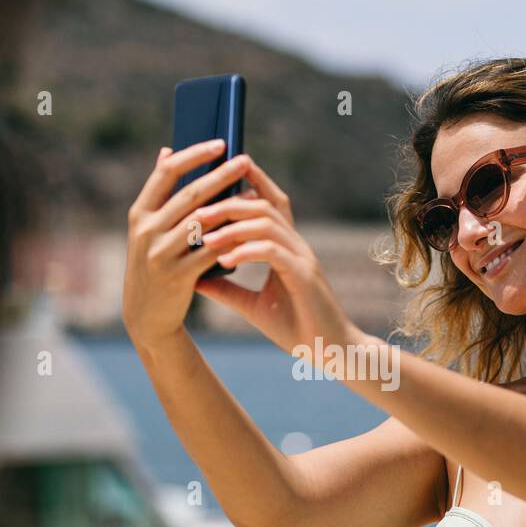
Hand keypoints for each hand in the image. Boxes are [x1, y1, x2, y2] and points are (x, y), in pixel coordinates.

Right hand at [123, 140, 250, 349]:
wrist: (146, 315)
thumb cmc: (154, 265)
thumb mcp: (148, 230)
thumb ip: (160, 195)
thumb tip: (167, 151)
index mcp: (139, 214)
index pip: (165, 173)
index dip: (193, 155)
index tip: (220, 143)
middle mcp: (146, 231)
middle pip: (189, 194)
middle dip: (220, 175)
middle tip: (244, 159)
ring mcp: (159, 254)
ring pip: (202, 221)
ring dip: (230, 205)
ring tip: (253, 193)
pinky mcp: (177, 276)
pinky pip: (210, 251)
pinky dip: (230, 238)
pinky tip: (249, 228)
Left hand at [191, 157, 361, 358]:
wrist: (331, 352)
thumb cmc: (297, 328)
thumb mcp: (253, 306)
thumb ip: (227, 290)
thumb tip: (194, 278)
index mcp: (287, 248)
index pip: (270, 204)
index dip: (250, 182)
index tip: (218, 174)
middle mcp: (297, 246)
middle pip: (264, 205)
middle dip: (229, 203)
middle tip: (197, 212)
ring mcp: (303, 258)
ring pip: (267, 224)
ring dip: (232, 227)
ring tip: (205, 237)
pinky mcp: (305, 276)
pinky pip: (272, 252)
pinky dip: (245, 252)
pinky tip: (224, 260)